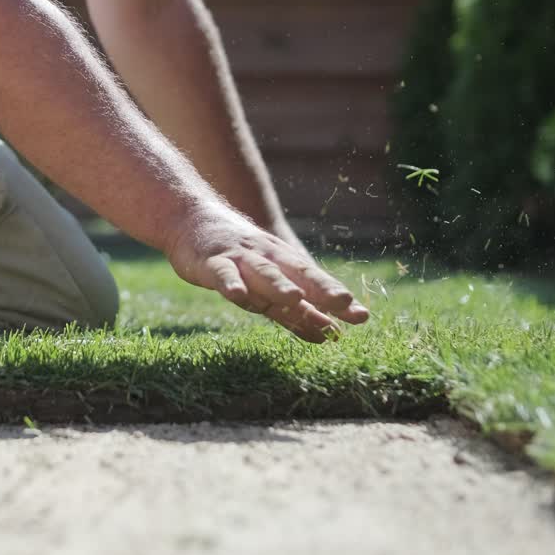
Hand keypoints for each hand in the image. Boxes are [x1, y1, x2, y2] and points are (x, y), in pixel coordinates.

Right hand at [166, 205, 369, 341]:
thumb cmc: (236, 255)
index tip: (362, 317)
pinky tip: (238, 296)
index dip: (336, 298)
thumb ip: (296, 310)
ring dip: (279, 285)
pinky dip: (230, 283)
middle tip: (345, 303)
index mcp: (284, 263)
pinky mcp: (211, 262)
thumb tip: (332, 336)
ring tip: (296, 298)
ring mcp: (240, 259)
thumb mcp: (269, 282)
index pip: (316, 282)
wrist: (192, 218)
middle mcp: (267, 258)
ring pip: (263, 273)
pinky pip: (222, 274)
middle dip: (321, 289)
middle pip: (298, 274)